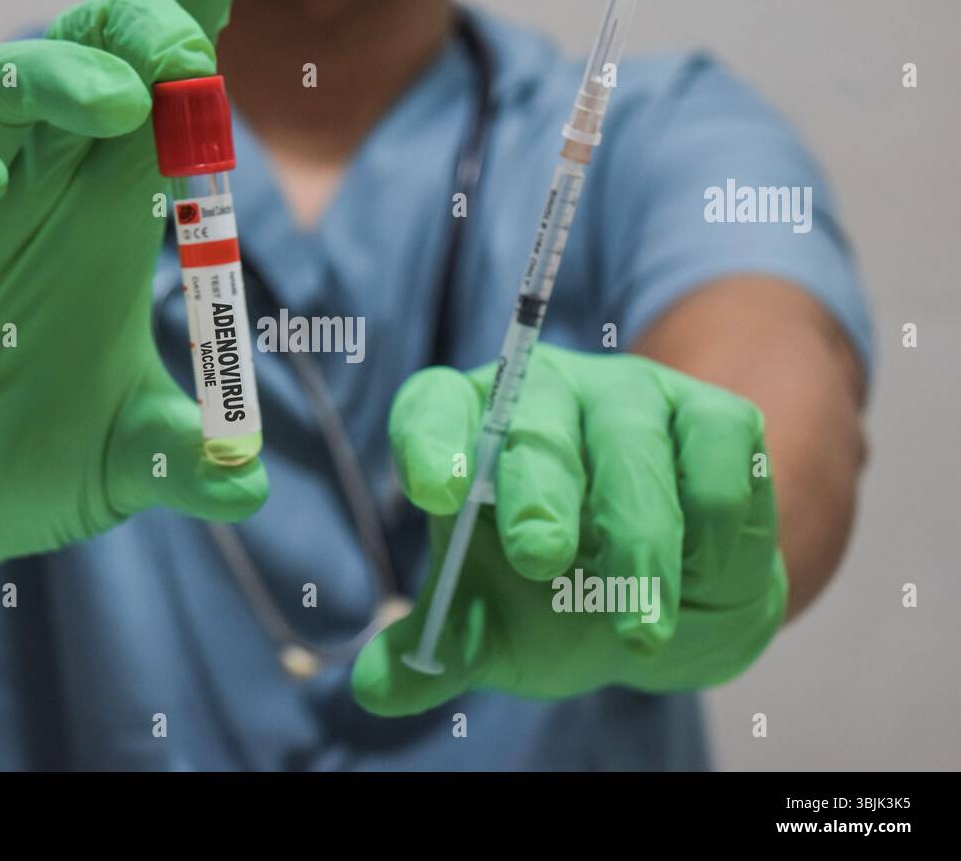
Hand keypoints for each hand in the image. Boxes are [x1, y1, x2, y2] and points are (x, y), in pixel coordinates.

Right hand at [0, 0, 269, 592]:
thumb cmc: (29, 459)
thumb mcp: (124, 462)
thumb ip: (184, 458)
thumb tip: (249, 483)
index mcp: (111, 214)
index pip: (163, 91)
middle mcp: (42, 191)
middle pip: (88, 61)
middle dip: (137, 33)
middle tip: (182, 52)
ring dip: (56, 76)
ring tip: (114, 103)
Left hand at [352, 343, 787, 714]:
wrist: (672, 608)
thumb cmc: (560, 601)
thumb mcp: (492, 631)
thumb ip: (435, 653)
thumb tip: (374, 690)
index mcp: (470, 430)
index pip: (434, 408)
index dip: (431, 442)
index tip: (434, 492)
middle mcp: (544, 397)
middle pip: (532, 425)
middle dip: (537, 493)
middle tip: (539, 559)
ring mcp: (632, 398)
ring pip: (630, 449)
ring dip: (637, 543)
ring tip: (639, 627)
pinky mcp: (714, 417)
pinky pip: (713, 460)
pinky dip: (708, 530)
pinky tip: (694, 576)